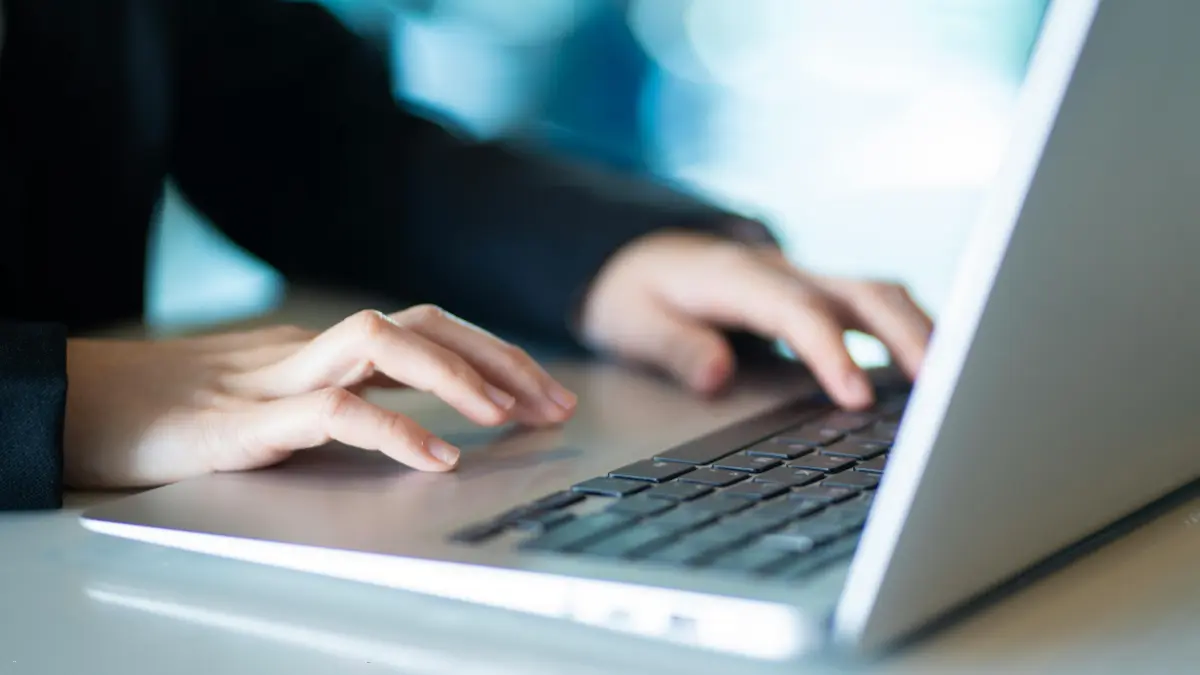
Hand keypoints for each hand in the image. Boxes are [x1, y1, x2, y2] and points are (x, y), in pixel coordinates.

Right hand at [64, 306, 576, 488]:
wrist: (77, 411)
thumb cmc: (173, 416)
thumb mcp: (275, 408)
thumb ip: (336, 406)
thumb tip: (409, 427)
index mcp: (321, 352)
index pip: (423, 330)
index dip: (491, 353)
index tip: (546, 393)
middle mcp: (308, 351)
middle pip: (421, 322)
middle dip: (497, 356)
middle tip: (555, 402)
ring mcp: (275, 378)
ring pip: (379, 342)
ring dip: (453, 373)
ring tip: (506, 415)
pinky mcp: (241, 421)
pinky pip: (329, 409)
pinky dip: (390, 428)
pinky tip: (436, 458)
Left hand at [579, 232, 932, 408]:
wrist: (636, 253)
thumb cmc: (635, 292)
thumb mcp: (630, 322)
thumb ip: (673, 348)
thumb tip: (718, 377)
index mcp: (735, 277)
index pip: (798, 313)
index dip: (832, 353)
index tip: (859, 399)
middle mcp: (782, 271)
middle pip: (863, 291)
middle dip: (910, 335)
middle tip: (946, 389)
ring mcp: (805, 279)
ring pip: (880, 293)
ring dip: (922, 332)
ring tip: (959, 384)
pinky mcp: (816, 294)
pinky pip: (872, 307)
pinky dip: (907, 334)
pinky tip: (931, 374)